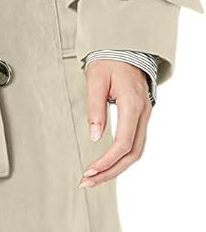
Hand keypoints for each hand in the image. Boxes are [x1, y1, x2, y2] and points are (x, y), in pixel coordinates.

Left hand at [78, 60, 152, 187]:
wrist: (126, 50)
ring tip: (94, 179)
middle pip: (132, 154)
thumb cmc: (110, 61)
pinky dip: (121, 159)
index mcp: (132, 105)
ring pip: (136, 152)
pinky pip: (135, 145)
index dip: (106, 161)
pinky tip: (107, 166)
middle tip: (87, 182)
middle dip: (110, 172)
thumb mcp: (96, 79)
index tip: (89, 171)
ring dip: (116, 169)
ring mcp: (144, 117)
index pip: (123, 143)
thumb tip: (95, 136)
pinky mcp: (140, 119)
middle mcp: (143, 114)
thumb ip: (95, 108)